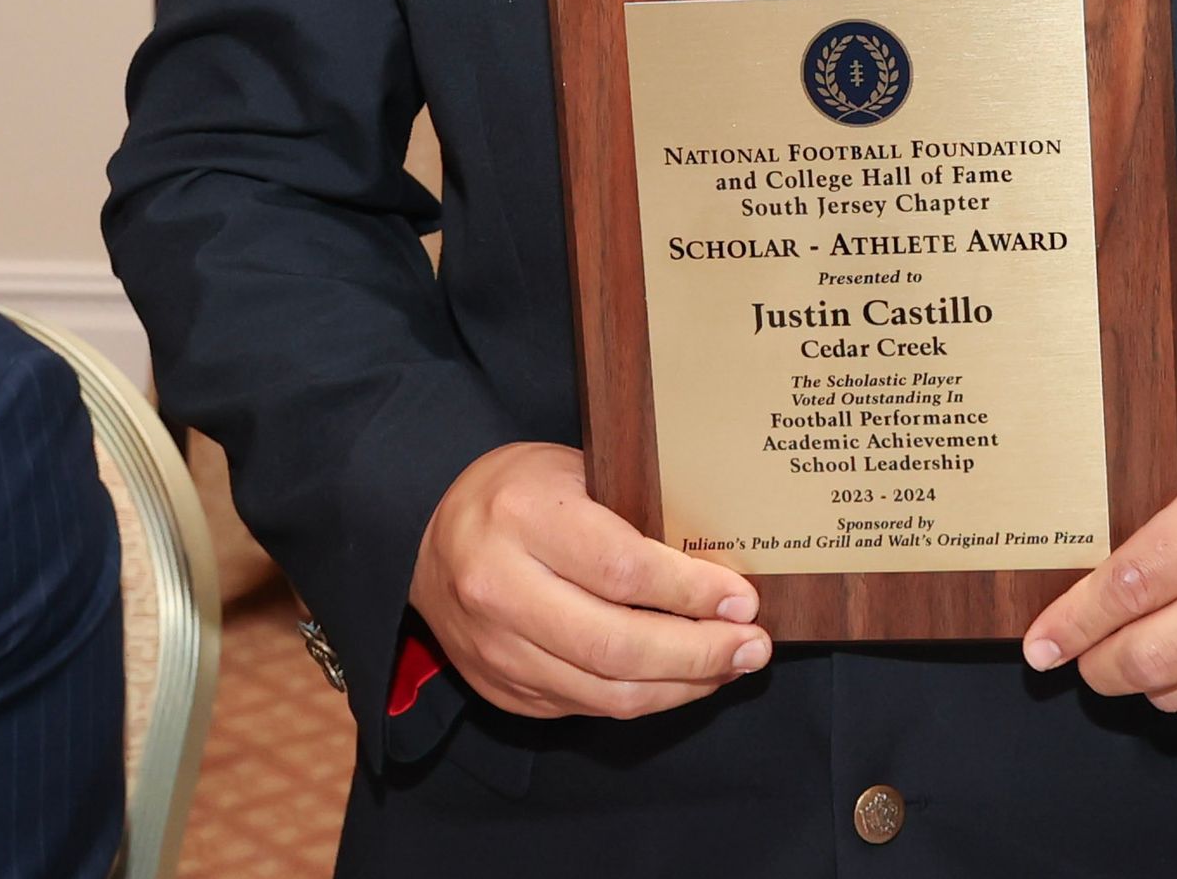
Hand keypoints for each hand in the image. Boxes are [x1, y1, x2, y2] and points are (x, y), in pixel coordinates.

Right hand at [409, 441, 770, 718]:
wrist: (424, 535)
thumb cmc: (516, 491)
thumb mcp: (571, 470)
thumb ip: (632, 511)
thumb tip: (719, 559)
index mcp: (523, 519)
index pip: (622, 570)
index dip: (691, 592)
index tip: (743, 599)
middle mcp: (502, 590)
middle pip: (617, 645)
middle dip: (699, 653)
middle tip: (752, 645)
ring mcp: (496, 650)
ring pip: (605, 691)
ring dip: (681, 686)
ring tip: (730, 665)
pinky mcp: (500, 689)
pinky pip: (585, 707)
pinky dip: (644, 698)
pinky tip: (682, 679)